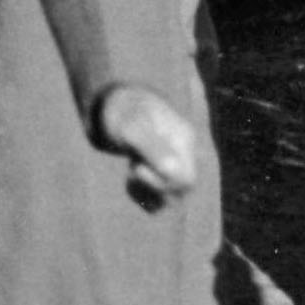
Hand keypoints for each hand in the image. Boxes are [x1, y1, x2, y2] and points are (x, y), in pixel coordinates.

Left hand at [92, 80, 200, 209]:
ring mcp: (175, 165)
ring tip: (130, 176)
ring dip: (149, 194)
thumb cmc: (124, 112)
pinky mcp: (162, 173)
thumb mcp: (132, 126)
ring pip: (173, 198)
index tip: (137, 168)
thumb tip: (171, 169)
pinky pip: (160, 200)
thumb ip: (152, 146)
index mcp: (184, 140)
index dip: (163, 183)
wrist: (116, 104)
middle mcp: (184, 155)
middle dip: (155, 188)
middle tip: (133, 169)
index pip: (187, 179)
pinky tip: (130, 182)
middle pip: (184, 190)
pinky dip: (144, 197)